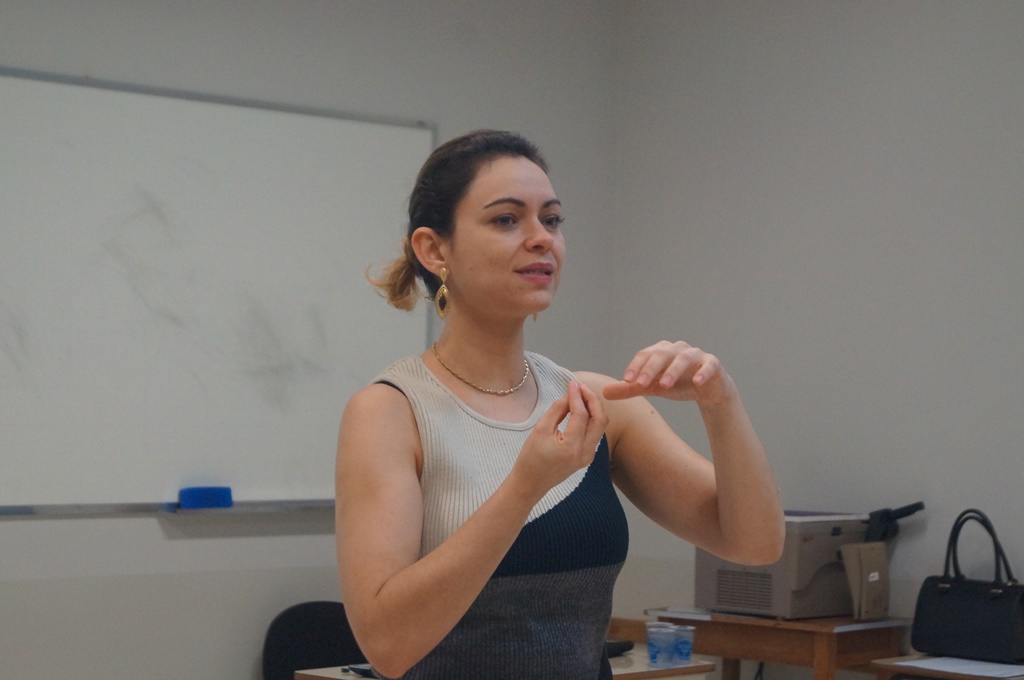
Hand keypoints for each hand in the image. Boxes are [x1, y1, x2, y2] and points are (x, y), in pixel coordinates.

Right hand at [512, 381, 607, 499]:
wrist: (531, 484)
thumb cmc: (530, 458)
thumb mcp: (540, 429)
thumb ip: (557, 410)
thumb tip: (570, 395)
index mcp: (571, 447)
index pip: (581, 415)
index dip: (577, 396)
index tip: (572, 383)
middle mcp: (585, 453)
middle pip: (600, 420)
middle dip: (592, 400)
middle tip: (580, 387)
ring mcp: (588, 457)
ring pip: (600, 426)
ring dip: (593, 408)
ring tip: (580, 395)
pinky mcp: (587, 457)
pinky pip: (594, 433)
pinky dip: (590, 419)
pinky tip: (580, 409)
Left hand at [602, 340, 735, 405]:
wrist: (707, 390)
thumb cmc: (678, 384)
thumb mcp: (652, 388)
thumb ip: (631, 389)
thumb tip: (605, 392)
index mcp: (661, 351)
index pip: (645, 354)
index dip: (636, 366)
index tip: (627, 380)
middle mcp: (677, 349)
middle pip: (662, 353)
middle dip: (650, 368)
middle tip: (641, 384)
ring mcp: (696, 355)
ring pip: (684, 357)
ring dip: (673, 370)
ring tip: (664, 385)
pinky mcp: (713, 364)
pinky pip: (708, 365)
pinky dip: (702, 372)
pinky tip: (696, 382)